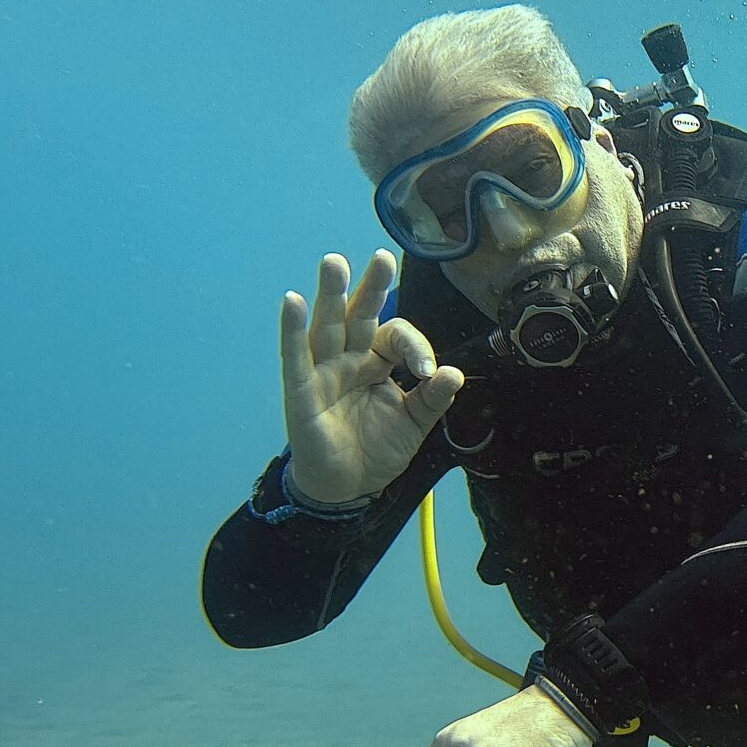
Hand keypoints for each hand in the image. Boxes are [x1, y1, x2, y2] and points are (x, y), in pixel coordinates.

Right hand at [280, 251, 463, 503]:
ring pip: (327, 326)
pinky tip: (293, 301)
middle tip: (382, 258)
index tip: (427, 369)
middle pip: (359, 315)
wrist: (349, 488)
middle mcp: (349, 359)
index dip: (414, 346)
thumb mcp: (414, 423)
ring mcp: (323, 373)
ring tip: (334, 262)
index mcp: (377, 361)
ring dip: (330, 295)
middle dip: (370, 287)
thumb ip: (433, 399)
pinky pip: (295, 358)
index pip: (395, 336)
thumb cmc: (377, 449)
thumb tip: (454, 373)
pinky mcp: (301, 392)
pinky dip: (292, 330)